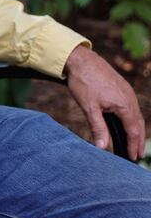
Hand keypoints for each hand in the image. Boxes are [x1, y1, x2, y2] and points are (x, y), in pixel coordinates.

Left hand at [64, 44, 145, 160]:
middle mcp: (130, 98)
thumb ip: (98, 128)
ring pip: (136, 115)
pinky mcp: (122, 87)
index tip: (133, 158)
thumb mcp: (89, 107)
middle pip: (138, 124)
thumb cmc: (84, 82)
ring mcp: (127, 92)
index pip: (133, 130)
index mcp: (124, 104)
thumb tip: (103, 148)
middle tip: (137, 155)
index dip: (134, 145)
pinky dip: (131, 119)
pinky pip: (131, 107)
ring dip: (136, 130)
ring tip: (133, 142)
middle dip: (138, 140)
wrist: (80, 59)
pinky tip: (126, 123)